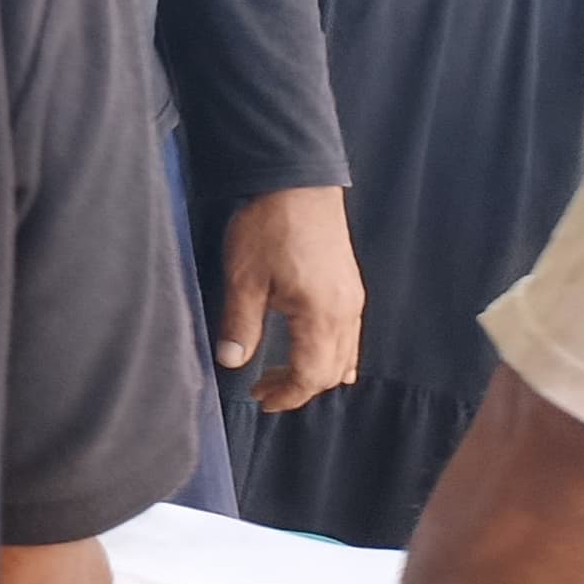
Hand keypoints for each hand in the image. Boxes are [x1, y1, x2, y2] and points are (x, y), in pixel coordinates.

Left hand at [220, 186, 364, 411]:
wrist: (298, 183)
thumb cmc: (268, 228)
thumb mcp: (243, 278)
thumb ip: (240, 324)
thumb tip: (230, 362)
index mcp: (321, 316)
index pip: (311, 375)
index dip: (288, 394)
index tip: (261, 400)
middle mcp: (346, 312)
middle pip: (331, 371)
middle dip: (299, 387)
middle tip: (263, 390)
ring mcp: (353, 298)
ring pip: (344, 354)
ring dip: (315, 371)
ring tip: (280, 374)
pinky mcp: (350, 286)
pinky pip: (350, 334)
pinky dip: (333, 353)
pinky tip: (317, 353)